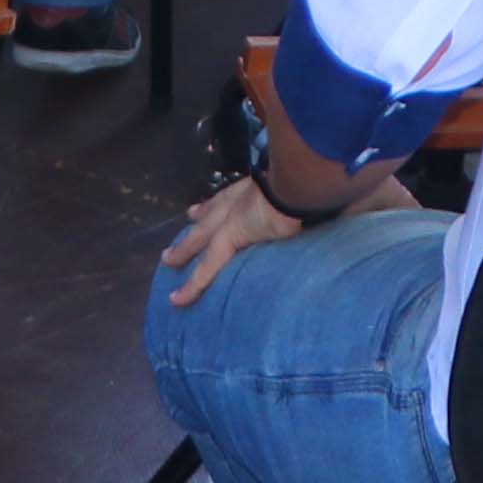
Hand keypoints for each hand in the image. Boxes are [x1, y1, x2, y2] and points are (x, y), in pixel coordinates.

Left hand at [158, 171, 309, 308]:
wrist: (296, 184)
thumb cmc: (304, 185)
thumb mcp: (296, 190)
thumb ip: (297, 201)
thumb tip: (314, 209)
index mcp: (252, 189)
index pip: (226, 199)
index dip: (211, 206)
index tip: (197, 211)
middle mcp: (236, 200)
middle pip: (207, 216)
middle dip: (194, 223)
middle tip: (180, 228)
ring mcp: (228, 219)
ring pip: (198, 239)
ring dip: (183, 250)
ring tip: (168, 260)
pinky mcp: (227, 240)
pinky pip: (206, 268)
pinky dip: (192, 285)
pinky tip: (177, 298)